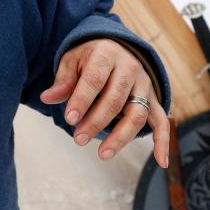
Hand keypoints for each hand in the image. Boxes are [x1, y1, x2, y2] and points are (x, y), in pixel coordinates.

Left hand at [40, 38, 169, 168]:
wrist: (115, 47)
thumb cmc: (89, 58)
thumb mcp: (72, 61)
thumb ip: (63, 82)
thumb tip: (47, 98)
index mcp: (107, 54)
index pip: (95, 79)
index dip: (82, 100)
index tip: (69, 119)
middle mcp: (130, 68)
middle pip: (116, 99)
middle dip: (96, 121)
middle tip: (78, 139)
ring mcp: (144, 85)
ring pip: (137, 114)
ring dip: (121, 137)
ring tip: (102, 155)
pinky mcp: (152, 100)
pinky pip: (162, 121)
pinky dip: (163, 141)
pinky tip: (161, 162)